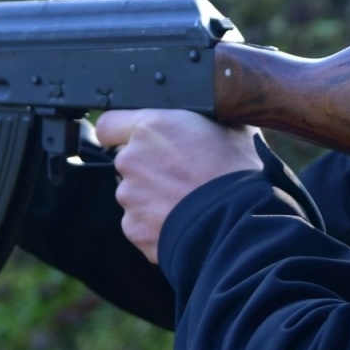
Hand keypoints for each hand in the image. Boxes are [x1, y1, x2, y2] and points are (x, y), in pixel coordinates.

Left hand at [92, 109, 262, 263]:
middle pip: (128, 162)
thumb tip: (201, 121)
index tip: (131, 140)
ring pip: (134, 194)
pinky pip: (139, 223)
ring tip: (186, 203)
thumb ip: (197, 121)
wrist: (241, 221)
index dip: (120, 133)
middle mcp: (131, 159)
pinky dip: (155, 225)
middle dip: (148, 169)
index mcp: (151, 128)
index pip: (108, 124)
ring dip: (151, 198)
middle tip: (180, 177)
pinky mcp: (134, 228)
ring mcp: (130, 196)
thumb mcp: (227, 127)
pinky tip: (183, 223)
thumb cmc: (239, 172)